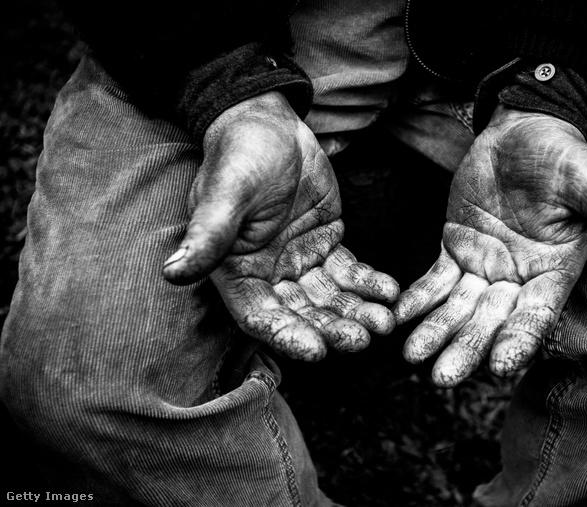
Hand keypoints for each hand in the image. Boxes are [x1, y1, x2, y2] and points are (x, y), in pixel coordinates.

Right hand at [162, 92, 398, 360]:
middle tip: (362, 339)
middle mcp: (268, 275)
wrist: (269, 125)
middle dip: (332, 330)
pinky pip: (350, 272)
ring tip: (384, 323)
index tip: (316, 351)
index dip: (287, 336)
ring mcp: (300, 263)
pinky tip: (390, 292)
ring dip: (356, 313)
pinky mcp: (326, 246)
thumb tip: (173, 273)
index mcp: (237, 271)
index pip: (261, 316)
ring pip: (330, 299)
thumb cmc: (239, 154)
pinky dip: (369, 284)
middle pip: (302, 314)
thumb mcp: (226, 192)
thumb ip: (208, 234)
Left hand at [395, 107, 586, 385]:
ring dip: (436, 332)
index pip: (536, 315)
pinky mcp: (456, 250)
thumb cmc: (561, 154)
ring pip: (458, 308)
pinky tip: (398, 316)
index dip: (519, 341)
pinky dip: (417, 299)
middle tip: (442, 378)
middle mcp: (519, 279)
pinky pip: (434, 281)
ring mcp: (484, 267)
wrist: (523, 132)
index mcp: (554, 272)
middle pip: (491, 322)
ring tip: (411, 357)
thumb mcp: (585, 178)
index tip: (500, 369)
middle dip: (467, 348)